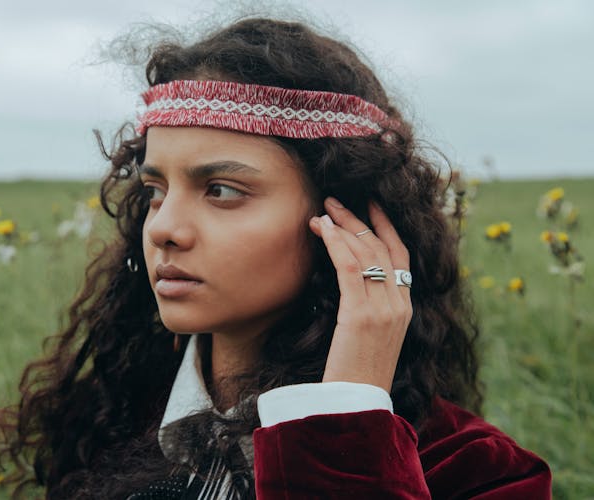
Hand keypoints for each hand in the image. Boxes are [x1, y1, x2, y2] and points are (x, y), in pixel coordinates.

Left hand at [309, 197, 411, 391]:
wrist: (357, 405)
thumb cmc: (357, 373)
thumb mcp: (373, 337)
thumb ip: (371, 309)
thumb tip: (353, 285)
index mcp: (406, 308)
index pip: (400, 255)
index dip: (385, 226)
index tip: (370, 204)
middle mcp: (399, 304)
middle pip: (381, 247)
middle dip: (358, 219)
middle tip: (335, 200)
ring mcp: (383, 309)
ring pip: (365, 253)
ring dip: (342, 226)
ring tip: (322, 210)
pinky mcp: (361, 315)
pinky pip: (350, 268)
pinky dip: (336, 243)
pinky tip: (323, 229)